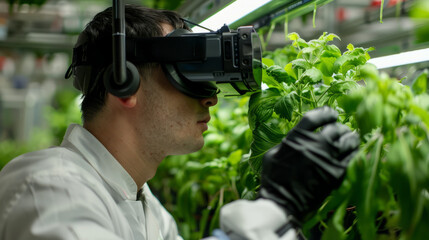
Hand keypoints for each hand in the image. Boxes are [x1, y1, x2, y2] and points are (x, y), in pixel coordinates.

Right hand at [259, 106, 359, 224]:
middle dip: (339, 126)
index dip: (325, 113)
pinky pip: (352, 157)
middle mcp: (314, 145)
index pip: (315, 117)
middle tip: (340, 129)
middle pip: (334, 128)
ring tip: (351, 137)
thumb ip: (286, 143)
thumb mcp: (272, 155)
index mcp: (296, 138)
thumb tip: (296, 137)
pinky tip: (354, 151)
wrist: (282, 204)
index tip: (331, 114)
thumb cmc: (273, 180)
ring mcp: (327, 159)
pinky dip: (355, 152)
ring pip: (347, 140)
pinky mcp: (336, 173)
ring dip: (350, 137)